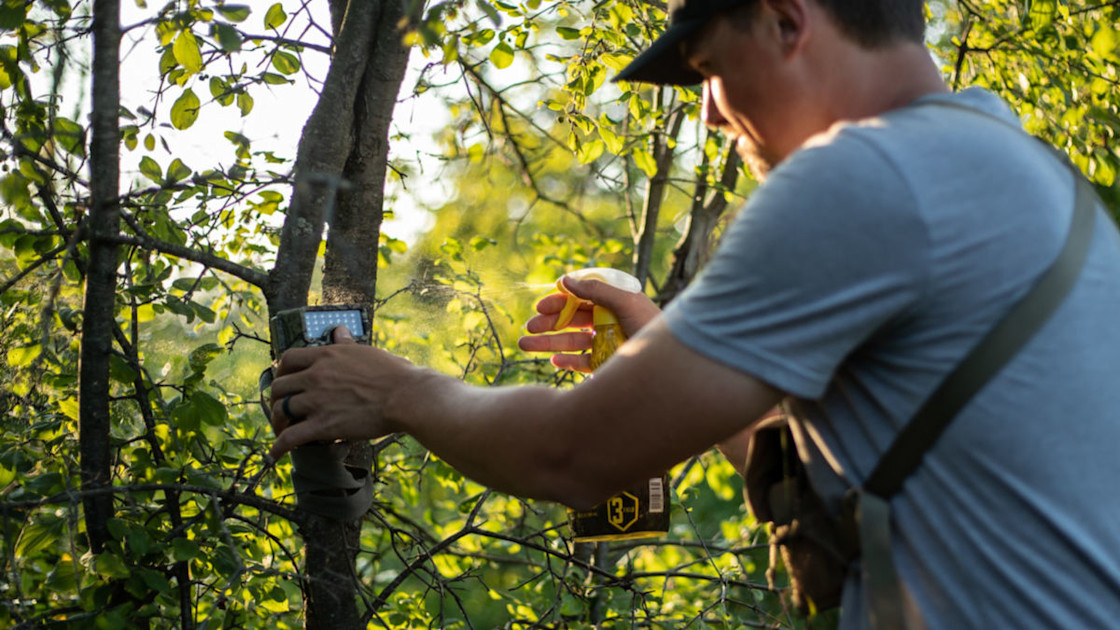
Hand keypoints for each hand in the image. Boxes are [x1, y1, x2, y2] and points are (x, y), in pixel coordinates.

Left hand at [268, 326, 419, 459]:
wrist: (405, 396)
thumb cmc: (394, 373)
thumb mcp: (366, 351)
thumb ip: (347, 343)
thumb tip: (339, 330)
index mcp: (326, 356)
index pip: (288, 359)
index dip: (282, 371)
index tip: (285, 380)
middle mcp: (316, 376)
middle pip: (278, 386)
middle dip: (275, 398)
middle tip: (281, 407)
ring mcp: (317, 401)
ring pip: (280, 410)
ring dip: (277, 422)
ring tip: (281, 430)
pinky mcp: (323, 425)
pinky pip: (290, 437)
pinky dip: (279, 446)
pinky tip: (277, 453)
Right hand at [517, 276, 660, 371]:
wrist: (671, 365)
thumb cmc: (652, 326)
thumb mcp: (626, 302)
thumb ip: (595, 290)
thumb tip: (565, 280)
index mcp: (613, 302)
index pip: (579, 298)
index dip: (559, 301)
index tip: (541, 306)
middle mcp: (607, 321)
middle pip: (571, 320)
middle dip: (548, 323)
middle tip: (529, 327)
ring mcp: (606, 343)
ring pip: (571, 341)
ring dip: (547, 342)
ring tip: (524, 344)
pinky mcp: (607, 364)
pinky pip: (581, 362)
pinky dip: (566, 361)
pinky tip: (553, 360)